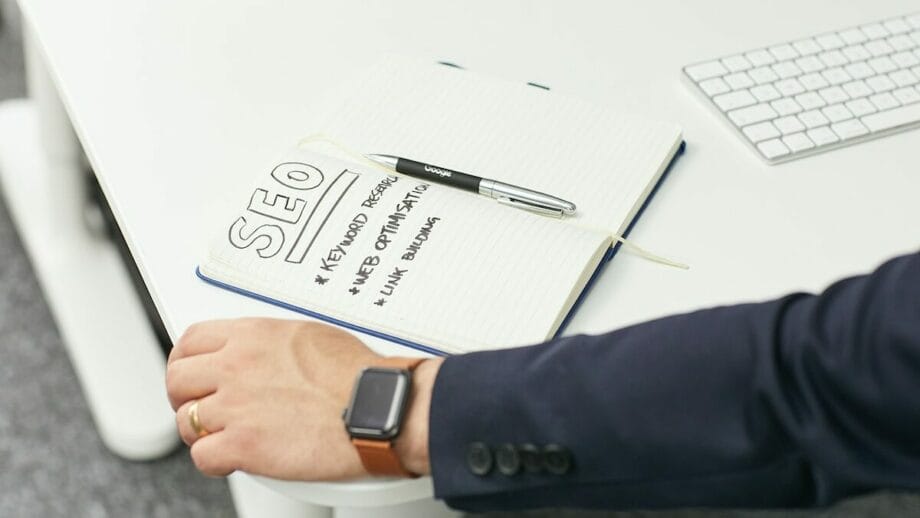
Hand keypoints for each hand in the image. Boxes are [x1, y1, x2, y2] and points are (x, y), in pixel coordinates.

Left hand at [165, 318, 438, 479]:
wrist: (378, 407)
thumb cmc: (359, 375)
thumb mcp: (310, 335)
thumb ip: (273, 343)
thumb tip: (266, 352)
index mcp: (253, 335)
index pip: (191, 340)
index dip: (187, 360)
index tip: (194, 372)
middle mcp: (238, 365)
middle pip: (177, 379)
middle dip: (185, 396)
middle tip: (202, 407)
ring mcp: (237, 405)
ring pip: (185, 421)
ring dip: (201, 432)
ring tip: (223, 436)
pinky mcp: (243, 444)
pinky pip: (202, 456)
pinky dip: (214, 461)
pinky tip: (232, 459)